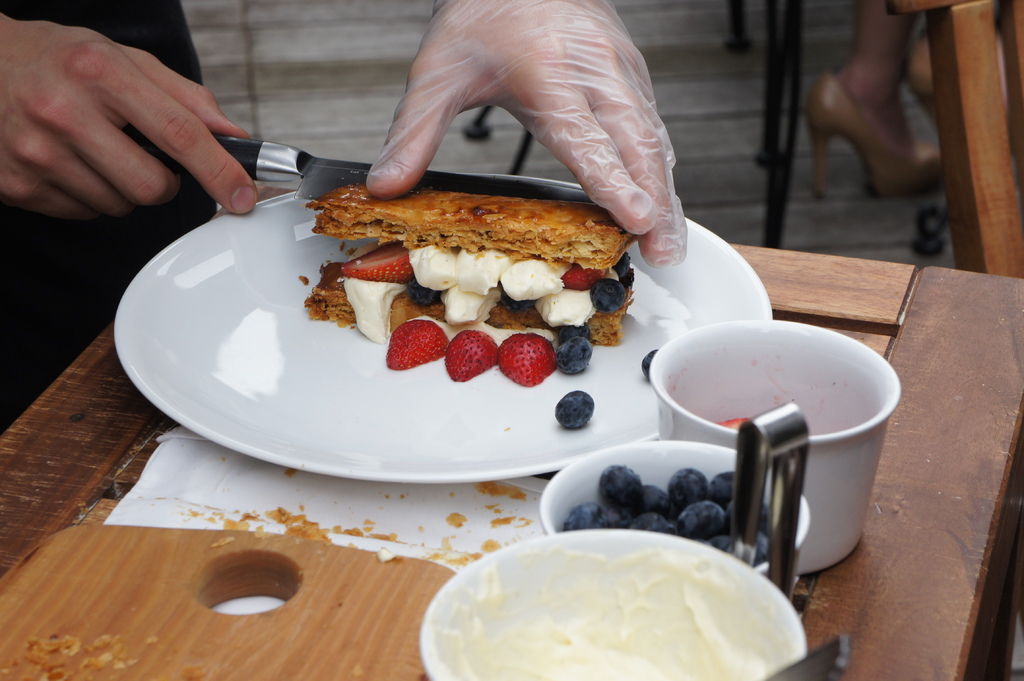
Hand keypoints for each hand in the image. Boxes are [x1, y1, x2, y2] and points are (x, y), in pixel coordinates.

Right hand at [0, 16, 255, 219]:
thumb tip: (235, 137)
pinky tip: (71, 162)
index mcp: (99, 72)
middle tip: (146, 156)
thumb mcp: (123, 59)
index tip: (243, 195)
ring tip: (97, 150)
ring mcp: (35, 152)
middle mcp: (63, 112)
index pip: (180, 133)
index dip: (220, 171)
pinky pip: (86, 213)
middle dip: (165, 183)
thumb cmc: (59, 61)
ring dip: (124, 188)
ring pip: (120, 206)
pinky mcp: (18, 186)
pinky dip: (91, 195)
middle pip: (152, 186)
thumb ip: (186, 97)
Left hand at [366, 0, 685, 265]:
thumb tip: (388, 184)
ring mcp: (619, 67)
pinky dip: (660, 165)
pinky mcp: (631, 69)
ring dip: (666, 190)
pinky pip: (654, 122)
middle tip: (662, 251)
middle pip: (636, 142)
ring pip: (653, 136)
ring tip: (669, 239)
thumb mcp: (437, 70)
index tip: (635, 218)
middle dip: (654, 202)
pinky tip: (661, 197)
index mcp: (546, 70)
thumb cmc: (482, 11)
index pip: (585, 136)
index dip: (613, 181)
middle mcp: (593, 68)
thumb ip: (414, 132)